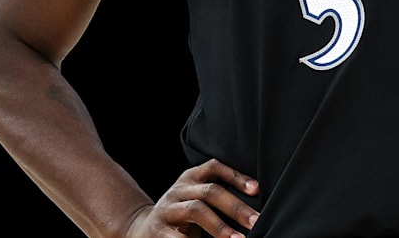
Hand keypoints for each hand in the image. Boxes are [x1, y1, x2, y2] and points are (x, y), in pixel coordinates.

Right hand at [125, 158, 259, 237]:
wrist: (142, 229)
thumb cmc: (180, 214)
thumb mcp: (195, 198)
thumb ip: (217, 197)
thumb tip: (253, 209)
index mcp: (190, 178)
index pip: (214, 167)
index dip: (236, 176)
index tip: (256, 189)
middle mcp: (179, 189)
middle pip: (210, 192)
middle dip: (236, 207)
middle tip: (256, 222)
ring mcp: (168, 208)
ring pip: (196, 210)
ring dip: (220, 226)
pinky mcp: (159, 229)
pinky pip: (179, 235)